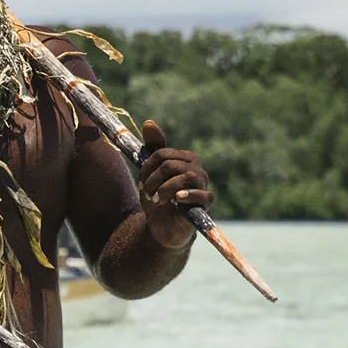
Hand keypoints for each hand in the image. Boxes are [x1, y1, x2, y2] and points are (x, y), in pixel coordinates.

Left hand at [138, 120, 212, 248]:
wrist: (162, 225)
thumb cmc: (158, 196)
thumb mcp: (150, 173)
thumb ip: (152, 148)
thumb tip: (149, 122)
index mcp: (184, 158)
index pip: (161, 154)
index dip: (146, 168)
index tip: (141, 181)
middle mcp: (197, 168)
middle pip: (170, 165)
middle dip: (153, 181)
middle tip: (148, 193)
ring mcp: (203, 185)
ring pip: (186, 177)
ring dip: (164, 190)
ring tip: (158, 200)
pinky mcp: (206, 203)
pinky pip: (202, 195)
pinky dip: (187, 196)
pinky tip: (176, 200)